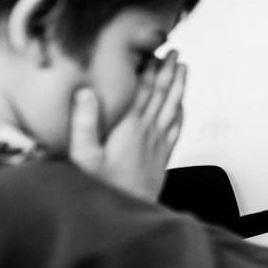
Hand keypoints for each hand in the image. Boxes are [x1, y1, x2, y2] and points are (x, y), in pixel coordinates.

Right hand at [69, 50, 186, 200]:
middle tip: (174, 52)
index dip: (150, 69)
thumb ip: (84, 124)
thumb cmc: (103, 188)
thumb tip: (86, 93)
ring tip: (183, 68)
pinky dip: (180, 112)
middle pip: (162, 94)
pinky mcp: (162, 157)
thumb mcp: (84, 157)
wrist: (127, 216)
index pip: (144, 90)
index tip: (155, 51)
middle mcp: (148, 132)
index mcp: (130, 128)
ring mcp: (158, 144)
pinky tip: (182, 105)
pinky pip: (176, 128)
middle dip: (169, 71)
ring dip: (178, 86)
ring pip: (173, 107)